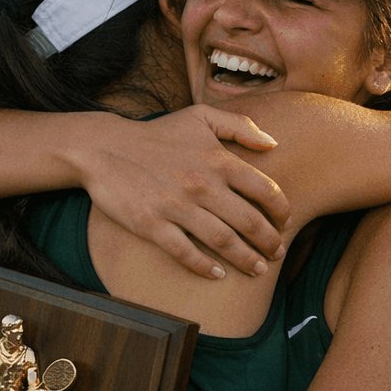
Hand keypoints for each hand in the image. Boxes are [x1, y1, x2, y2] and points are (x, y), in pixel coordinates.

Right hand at [77, 105, 290, 278]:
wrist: (105, 148)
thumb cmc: (157, 134)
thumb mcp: (200, 115)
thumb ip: (241, 126)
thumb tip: (274, 143)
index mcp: (218, 160)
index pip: (266, 191)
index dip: (282, 212)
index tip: (285, 224)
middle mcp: (202, 185)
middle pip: (250, 222)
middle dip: (270, 243)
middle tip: (277, 254)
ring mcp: (177, 207)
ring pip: (224, 242)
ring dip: (247, 260)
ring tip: (257, 269)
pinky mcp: (152, 225)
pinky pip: (186, 253)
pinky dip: (206, 267)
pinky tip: (219, 274)